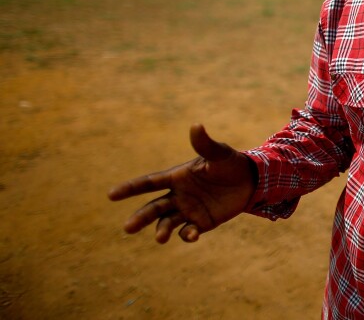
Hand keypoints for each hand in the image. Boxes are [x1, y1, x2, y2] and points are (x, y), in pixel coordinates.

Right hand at [107, 124, 255, 242]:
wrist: (252, 181)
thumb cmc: (231, 163)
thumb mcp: (219, 154)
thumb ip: (205, 144)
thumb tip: (196, 126)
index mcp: (177, 177)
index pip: (149, 183)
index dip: (130, 188)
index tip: (110, 195)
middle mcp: (178, 195)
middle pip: (153, 208)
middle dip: (140, 218)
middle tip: (127, 228)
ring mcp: (188, 210)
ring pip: (167, 222)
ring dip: (161, 230)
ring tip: (160, 238)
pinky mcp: (201, 222)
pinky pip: (188, 231)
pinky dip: (187, 235)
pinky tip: (192, 235)